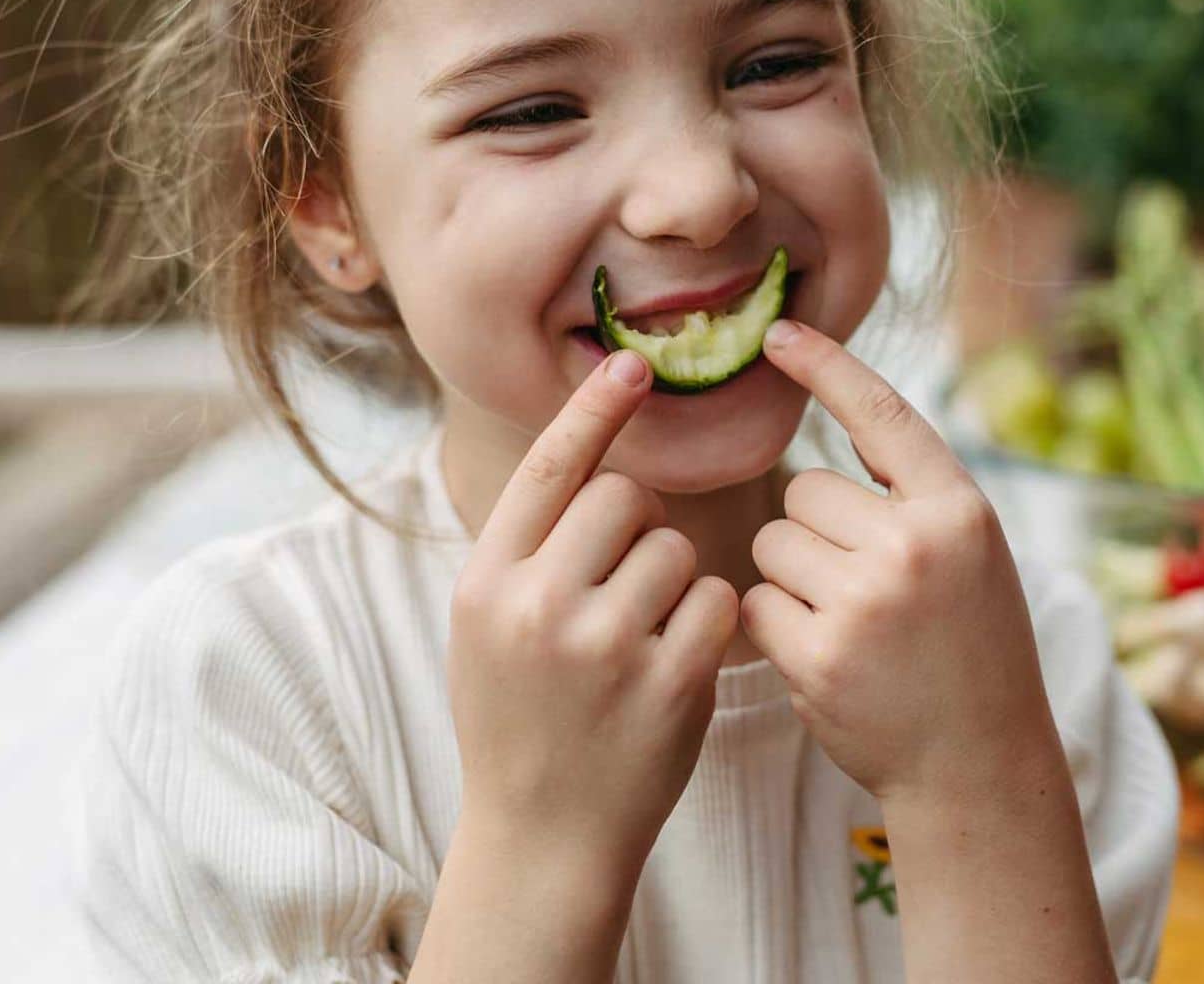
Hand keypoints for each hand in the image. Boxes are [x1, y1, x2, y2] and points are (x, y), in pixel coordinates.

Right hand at [447, 350, 741, 884]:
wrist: (542, 838)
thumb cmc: (520, 717)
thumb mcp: (486, 627)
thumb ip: (527, 548)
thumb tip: (586, 453)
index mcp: (486, 584)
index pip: (547, 470)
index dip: (593, 411)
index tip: (632, 365)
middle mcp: (538, 607)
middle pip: (625, 499)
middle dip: (638, 528)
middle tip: (621, 586)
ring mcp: (605, 648)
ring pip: (676, 548)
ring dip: (674, 580)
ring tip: (641, 639)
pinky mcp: (668, 685)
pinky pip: (716, 601)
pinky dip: (709, 622)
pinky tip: (677, 663)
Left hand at [740, 320, 1059, 809]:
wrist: (978, 764)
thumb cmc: (969, 648)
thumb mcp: (970, 553)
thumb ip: (913, 493)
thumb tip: (840, 411)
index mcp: (959, 510)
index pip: (881, 411)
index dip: (826, 365)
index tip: (779, 333)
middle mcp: (915, 545)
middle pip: (802, 491)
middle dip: (815, 533)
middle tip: (866, 591)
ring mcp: (865, 601)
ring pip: (772, 543)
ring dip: (791, 578)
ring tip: (851, 626)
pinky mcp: (819, 654)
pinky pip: (754, 603)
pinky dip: (774, 627)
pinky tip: (825, 658)